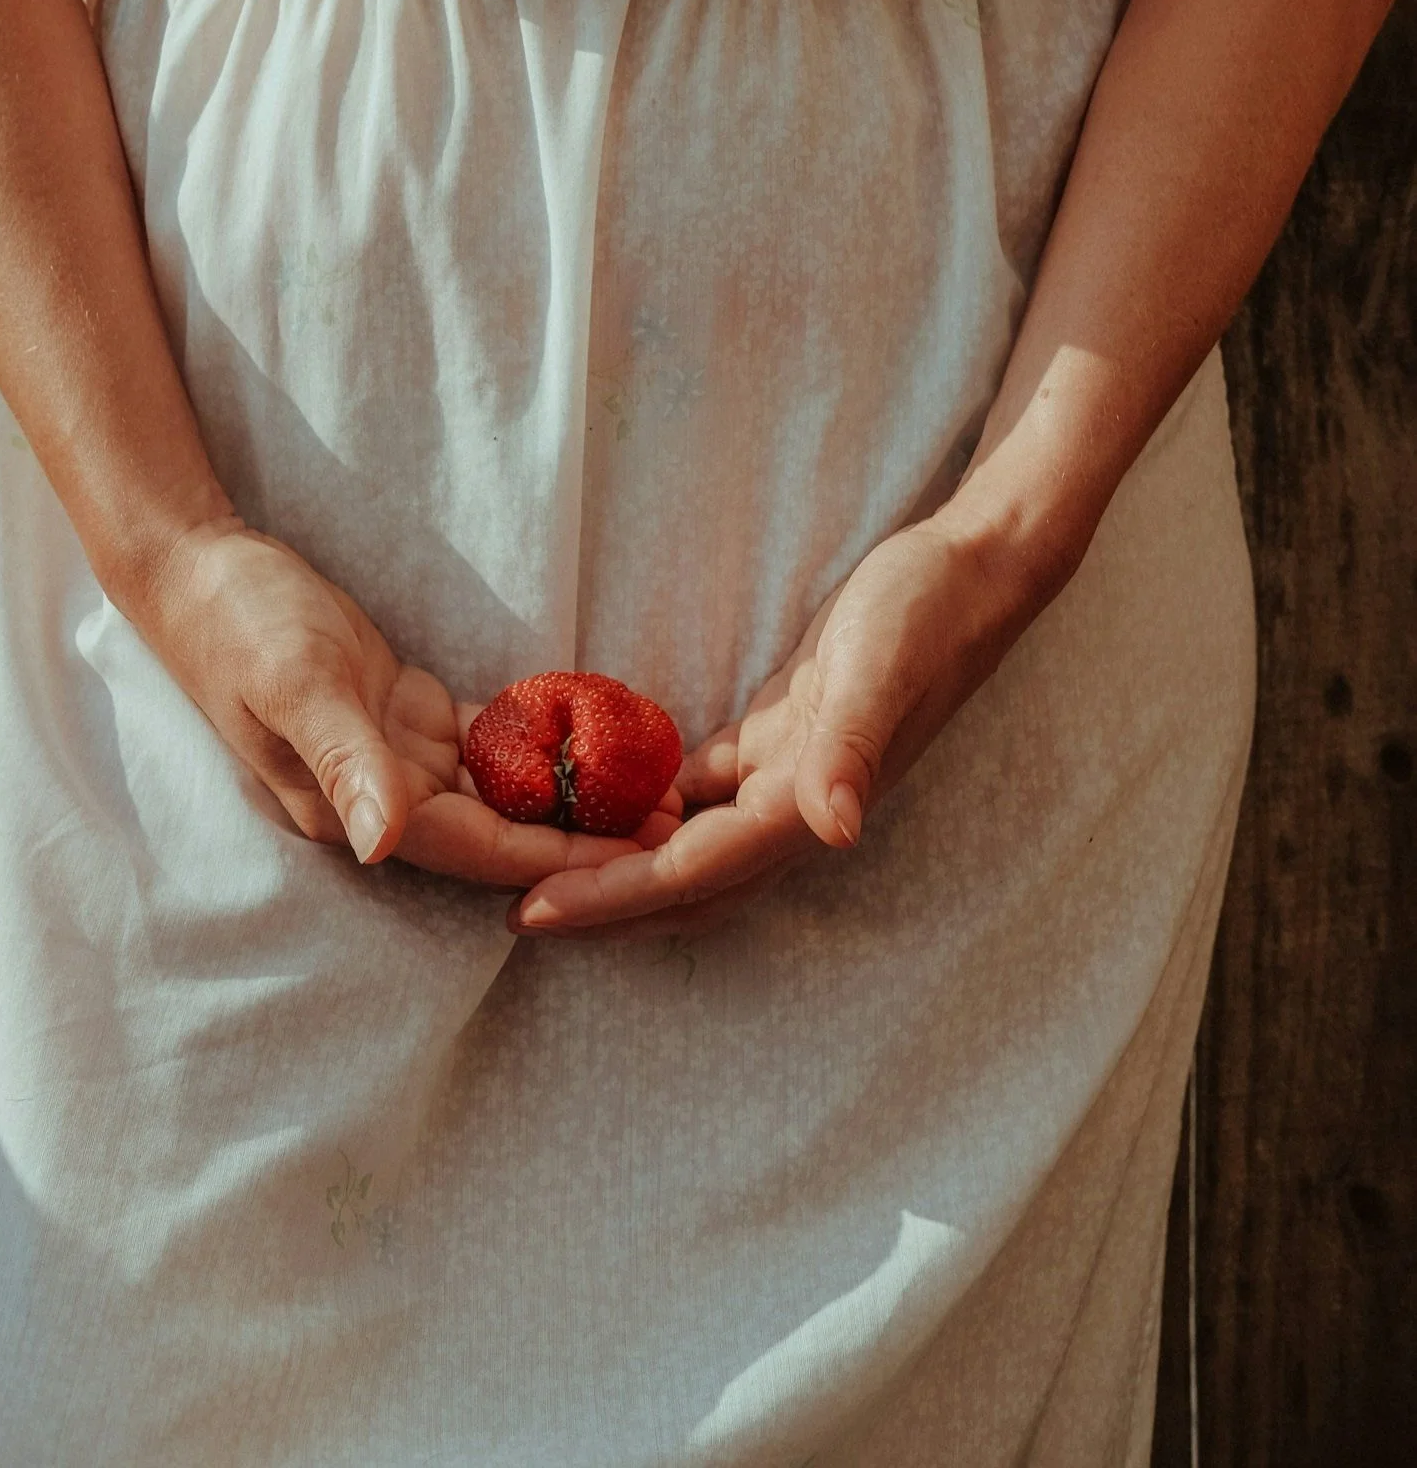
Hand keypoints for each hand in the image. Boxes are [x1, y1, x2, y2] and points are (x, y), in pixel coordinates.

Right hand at [133, 517, 658, 885]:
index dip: (556, 857)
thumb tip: (385, 846)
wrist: (197, 570)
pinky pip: (482, 745)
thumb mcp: (295, 683)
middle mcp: (378, 795)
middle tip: (673, 826)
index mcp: (351, 805)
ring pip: (498, 795)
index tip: (636, 859)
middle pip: (498, 834)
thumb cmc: (239, 624)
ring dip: (570, 799)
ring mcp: (390, 757)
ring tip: (650, 793)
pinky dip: (534, 747)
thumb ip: (344, 761)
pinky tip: (592, 745)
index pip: (474, 848)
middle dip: (582, 837)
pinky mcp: (399, 715)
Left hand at [508, 503, 1064, 938]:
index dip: (611, 898)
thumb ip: (854, 748)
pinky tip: (600, 799)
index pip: (691, 871)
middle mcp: (795, 810)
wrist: (973, 573)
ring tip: (542, 869)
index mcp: (806, 804)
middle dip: (601, 907)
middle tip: (514, 914)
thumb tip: (836, 831)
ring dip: (620, 867)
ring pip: (688, 847)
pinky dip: (649, 807)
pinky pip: (701, 793)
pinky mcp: (780, 738)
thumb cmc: (927, 612)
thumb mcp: (884, 665)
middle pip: (682, 884)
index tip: (533, 913)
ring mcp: (788, 778)